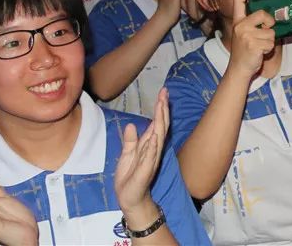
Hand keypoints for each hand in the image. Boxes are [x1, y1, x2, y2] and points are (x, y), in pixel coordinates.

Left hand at [114, 88, 168, 212]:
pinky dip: (153, 145)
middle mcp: (154, 149)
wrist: (130, 198)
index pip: (157, 123)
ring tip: (161, 106)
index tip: (163, 92)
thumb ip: (130, 140)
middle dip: (162, 109)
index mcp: (149, 145)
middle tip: (165, 92)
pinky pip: (151, 156)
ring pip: (158, 137)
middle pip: (161, 126)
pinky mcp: (145, 170)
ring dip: (160, 122)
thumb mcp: (126, 155)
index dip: (160, 108)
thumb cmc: (130, 177)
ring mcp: (151, 159)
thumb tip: (132, 124)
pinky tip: (155, 135)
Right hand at [227, 0, 275, 80]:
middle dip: (269, 22)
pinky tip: (261, 52)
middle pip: (262, 14)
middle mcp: (240, 26)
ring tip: (261, 46)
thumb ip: (253, 23)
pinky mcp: (253, 45)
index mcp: (237, 21)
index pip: (238, 0)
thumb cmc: (245, 51)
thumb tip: (273, 17)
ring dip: (270, 40)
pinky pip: (271, 43)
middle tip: (267, 29)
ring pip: (270, 32)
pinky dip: (269, 48)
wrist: (239, 69)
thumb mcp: (244, 33)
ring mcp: (246, 35)